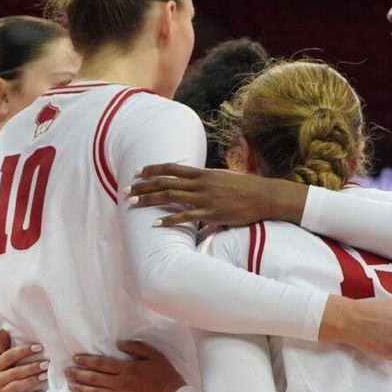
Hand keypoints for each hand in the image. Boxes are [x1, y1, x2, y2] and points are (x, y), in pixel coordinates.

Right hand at [0, 330, 47, 391]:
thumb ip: (1, 345)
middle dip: (31, 368)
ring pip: (16, 387)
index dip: (23, 351)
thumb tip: (2, 330)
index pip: (9, 356)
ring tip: (44, 376)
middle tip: (46, 363)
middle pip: (14, 372)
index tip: (38, 347)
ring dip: (31, 381)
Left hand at [66, 340, 185, 391]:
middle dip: (78, 373)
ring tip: (70, 385)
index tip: (75, 358)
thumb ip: (137, 348)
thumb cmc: (167, 377)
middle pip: (94, 378)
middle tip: (66, 371)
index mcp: (127, 369)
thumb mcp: (156, 356)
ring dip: (81, 389)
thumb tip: (119, 343)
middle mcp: (120, 384)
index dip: (86, 360)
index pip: (101, 364)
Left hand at [126, 164, 307, 227]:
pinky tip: (155, 223)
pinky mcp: (211, 214)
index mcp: (203, 173)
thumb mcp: (224, 179)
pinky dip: (169, 219)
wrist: (265, 196)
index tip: (137, 172)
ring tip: (133, 204)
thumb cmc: (246, 189)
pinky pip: (185, 217)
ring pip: (170, 196)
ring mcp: (205, 198)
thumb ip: (207, 181)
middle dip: (143, 186)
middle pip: (165, 182)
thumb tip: (196, 186)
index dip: (152, 169)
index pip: (172, 168)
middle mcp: (201, 183)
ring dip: (149, 200)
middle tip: (126, 190)